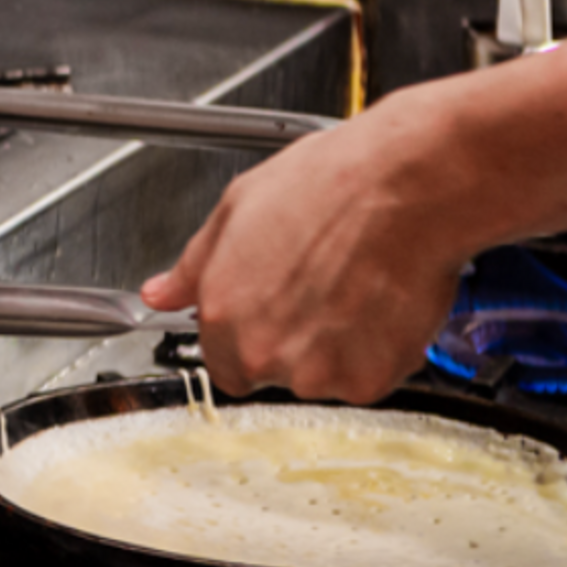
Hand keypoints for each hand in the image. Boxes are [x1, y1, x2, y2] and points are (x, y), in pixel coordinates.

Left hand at [142, 95, 481, 402]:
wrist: (408, 186)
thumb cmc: (331, 187)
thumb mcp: (235, 210)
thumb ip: (192, 267)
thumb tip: (158, 293)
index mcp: (222, 314)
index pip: (223, 364)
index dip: (252, 338)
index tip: (277, 315)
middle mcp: (262, 351)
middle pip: (273, 372)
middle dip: (297, 343)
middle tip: (325, 292)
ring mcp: (317, 371)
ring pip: (323, 378)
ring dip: (339, 350)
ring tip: (357, 291)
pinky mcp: (370, 380)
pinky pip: (371, 380)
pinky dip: (381, 354)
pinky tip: (383, 306)